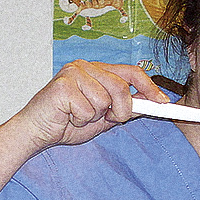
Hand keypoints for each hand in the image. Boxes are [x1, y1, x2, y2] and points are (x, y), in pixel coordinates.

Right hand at [15, 60, 170, 150]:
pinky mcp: (62, 85)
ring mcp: (73, 73)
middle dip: (120, 110)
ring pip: (105, 99)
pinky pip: (88, 108)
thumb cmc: (66, 123)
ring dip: (95, 116)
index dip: (149, 87)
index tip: (164, 102)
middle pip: (121, 87)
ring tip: (78, 116)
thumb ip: (124, 108)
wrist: (35, 132)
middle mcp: (85, 66)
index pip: (131, 72)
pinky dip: (80, 120)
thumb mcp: (103, 116)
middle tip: (105, 119)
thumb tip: (151, 103)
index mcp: (97, 70)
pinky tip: (67, 117)